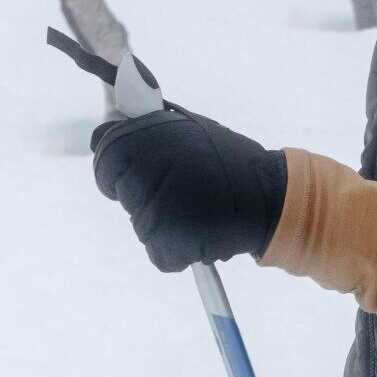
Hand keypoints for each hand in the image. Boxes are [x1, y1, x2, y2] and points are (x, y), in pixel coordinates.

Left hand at [91, 106, 287, 271]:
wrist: (271, 196)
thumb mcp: (187, 127)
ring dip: (165, 224)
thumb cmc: (228, 161)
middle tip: (183, 191)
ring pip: (141, 226)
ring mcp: (154, 209)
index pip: (105, 156)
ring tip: (198, 210)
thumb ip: (146, 128)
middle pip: (123, 195)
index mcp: (144, 137)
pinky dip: (178, 251)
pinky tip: (201, 233)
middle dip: (146, 196)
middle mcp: (144, 171)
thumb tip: (107, 123)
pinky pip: (159, 253)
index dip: (121, 167)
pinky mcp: (168, 242)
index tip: (143, 172)